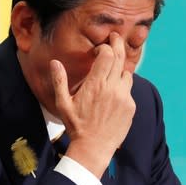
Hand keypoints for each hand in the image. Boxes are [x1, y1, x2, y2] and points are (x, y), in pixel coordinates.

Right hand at [50, 32, 135, 178]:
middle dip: (118, 44)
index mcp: (95, 84)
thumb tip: (54, 62)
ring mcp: (124, 97)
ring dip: (120, 68)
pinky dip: (122, 85)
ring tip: (112, 68)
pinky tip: (113, 91)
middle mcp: (112, 88)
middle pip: (120, 58)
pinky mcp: (131, 106)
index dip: (104, 47)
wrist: (93, 147)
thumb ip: (59, 81)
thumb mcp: (63, 103)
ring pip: (127, 72)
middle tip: (115, 36)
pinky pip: (129, 89)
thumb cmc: (76, 125)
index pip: (107, 55)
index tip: (98, 49)